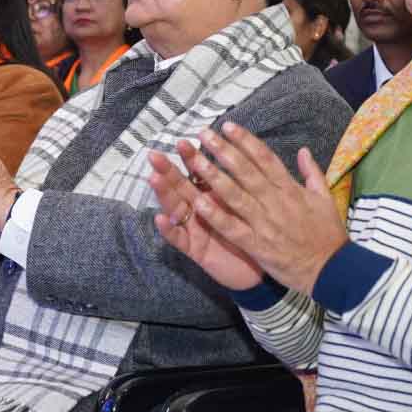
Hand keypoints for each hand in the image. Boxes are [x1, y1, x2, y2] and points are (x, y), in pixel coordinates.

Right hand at [150, 145, 264, 290]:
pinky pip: (179, 240)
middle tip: (155, 155)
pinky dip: (169, 230)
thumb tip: (242, 152)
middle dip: (168, 170)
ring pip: (175, 209)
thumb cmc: (254, 234)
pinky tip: (161, 219)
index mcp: (213, 196)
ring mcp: (195, 229)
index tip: (184, 140)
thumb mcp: (248, 204)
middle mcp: (200, 210)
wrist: (258, 270)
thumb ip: (241, 181)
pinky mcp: (195, 250)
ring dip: (164, 194)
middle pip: (181, 186)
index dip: (190, 158)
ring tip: (153, 178)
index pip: (198, 173)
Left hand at [184, 123, 347, 294]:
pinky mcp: (257, 245)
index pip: (265, 158)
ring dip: (213, 177)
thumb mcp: (326, 198)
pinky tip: (198, 203)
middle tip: (204, 133)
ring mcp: (265, 223)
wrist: (332, 270)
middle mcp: (275, 201)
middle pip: (245, 171)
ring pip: (235, 195)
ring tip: (194, 160)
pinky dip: (215, 216)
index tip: (228, 126)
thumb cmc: (328, 234)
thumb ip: (313, 173)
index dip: (245, 140)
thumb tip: (304, 150)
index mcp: (290, 189)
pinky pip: (232, 228)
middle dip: (223, 150)